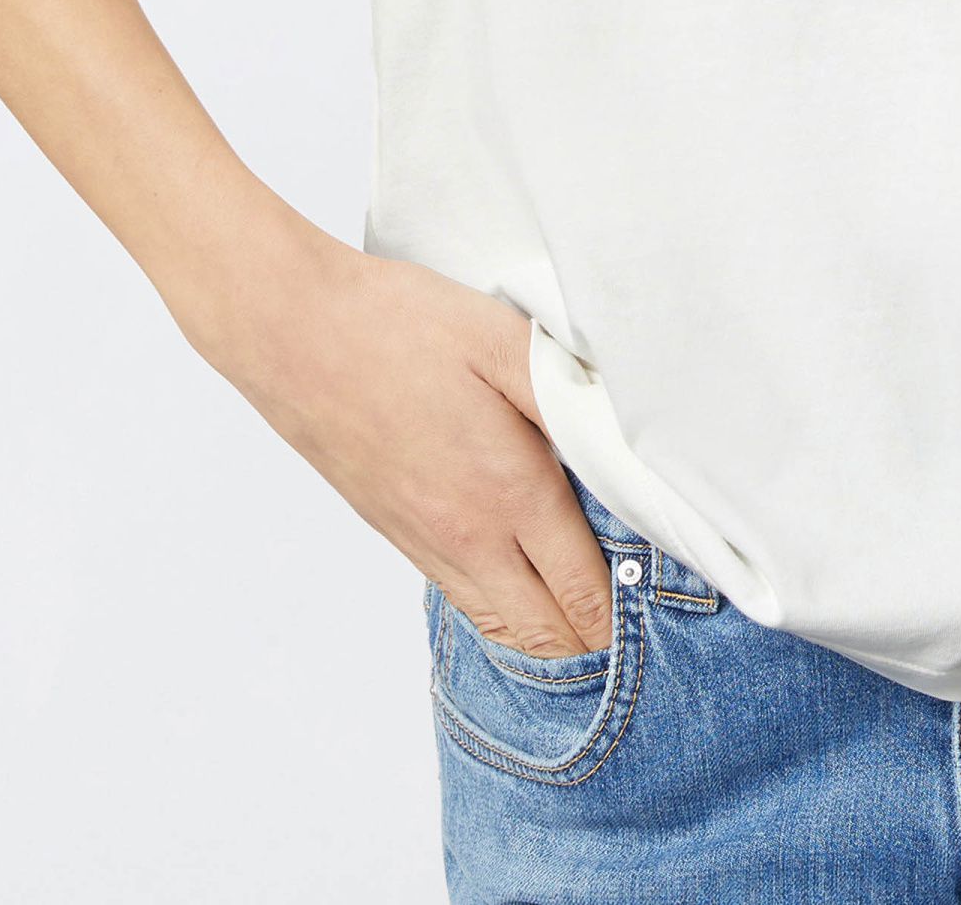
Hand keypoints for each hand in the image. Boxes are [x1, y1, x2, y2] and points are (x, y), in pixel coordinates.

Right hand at [193, 211, 612, 657]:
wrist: (292, 331)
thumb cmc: (396, 323)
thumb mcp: (499, 338)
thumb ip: (567, 391)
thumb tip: (622, 437)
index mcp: (506, 490)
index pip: (585, 590)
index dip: (631, 612)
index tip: (668, 604)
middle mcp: (466, 534)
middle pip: (546, 631)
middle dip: (600, 638)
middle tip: (642, 617)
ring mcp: (424, 540)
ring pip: (500, 624)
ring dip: (550, 633)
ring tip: (592, 614)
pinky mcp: (394, 530)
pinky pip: (461, 597)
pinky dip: (503, 610)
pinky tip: (522, 583)